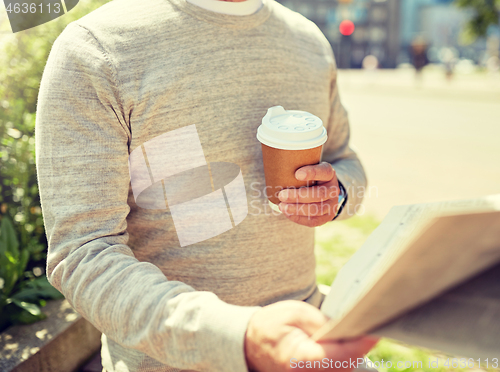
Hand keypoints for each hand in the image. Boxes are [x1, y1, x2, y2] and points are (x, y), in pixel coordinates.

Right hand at [244, 301, 377, 371]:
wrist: (248, 345)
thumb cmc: (270, 326)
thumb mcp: (295, 314)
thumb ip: (322, 322)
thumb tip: (349, 327)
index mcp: (299, 360)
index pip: (341, 356)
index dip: (360, 344)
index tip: (374, 330)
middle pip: (347, 366)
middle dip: (361, 346)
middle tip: (375, 323)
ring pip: (344, 369)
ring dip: (355, 352)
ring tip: (363, 329)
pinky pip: (336, 370)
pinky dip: (346, 358)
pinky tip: (350, 342)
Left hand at [278, 162, 338, 226]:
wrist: (322, 192)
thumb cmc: (309, 178)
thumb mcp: (308, 169)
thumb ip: (297, 168)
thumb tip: (275, 168)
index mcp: (329, 174)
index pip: (324, 172)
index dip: (312, 173)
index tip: (297, 174)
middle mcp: (333, 189)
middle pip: (319, 194)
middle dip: (298, 196)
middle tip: (281, 195)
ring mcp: (332, 204)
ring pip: (316, 209)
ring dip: (297, 209)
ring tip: (282, 206)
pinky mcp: (327, 217)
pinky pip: (313, 221)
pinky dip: (299, 218)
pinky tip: (287, 213)